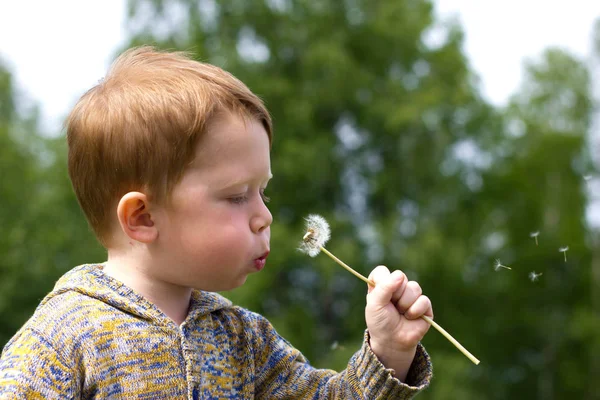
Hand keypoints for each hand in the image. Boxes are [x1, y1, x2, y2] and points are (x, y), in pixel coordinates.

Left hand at [365, 265, 432, 380]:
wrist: (392, 342)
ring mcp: (412, 295)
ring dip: (405, 303)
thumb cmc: (380, 322)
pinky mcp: (425, 306)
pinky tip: (410, 317)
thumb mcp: (375, 304)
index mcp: (382, 285)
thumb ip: (384, 287)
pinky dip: (415, 311)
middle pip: (401, 276)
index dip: (382, 281)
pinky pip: (424, 300)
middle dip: (395, 294)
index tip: (379, 293)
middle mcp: (397, 287)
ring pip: (414, 287)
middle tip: (392, 306)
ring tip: (401, 313)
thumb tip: (399, 275)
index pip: (382, 271)